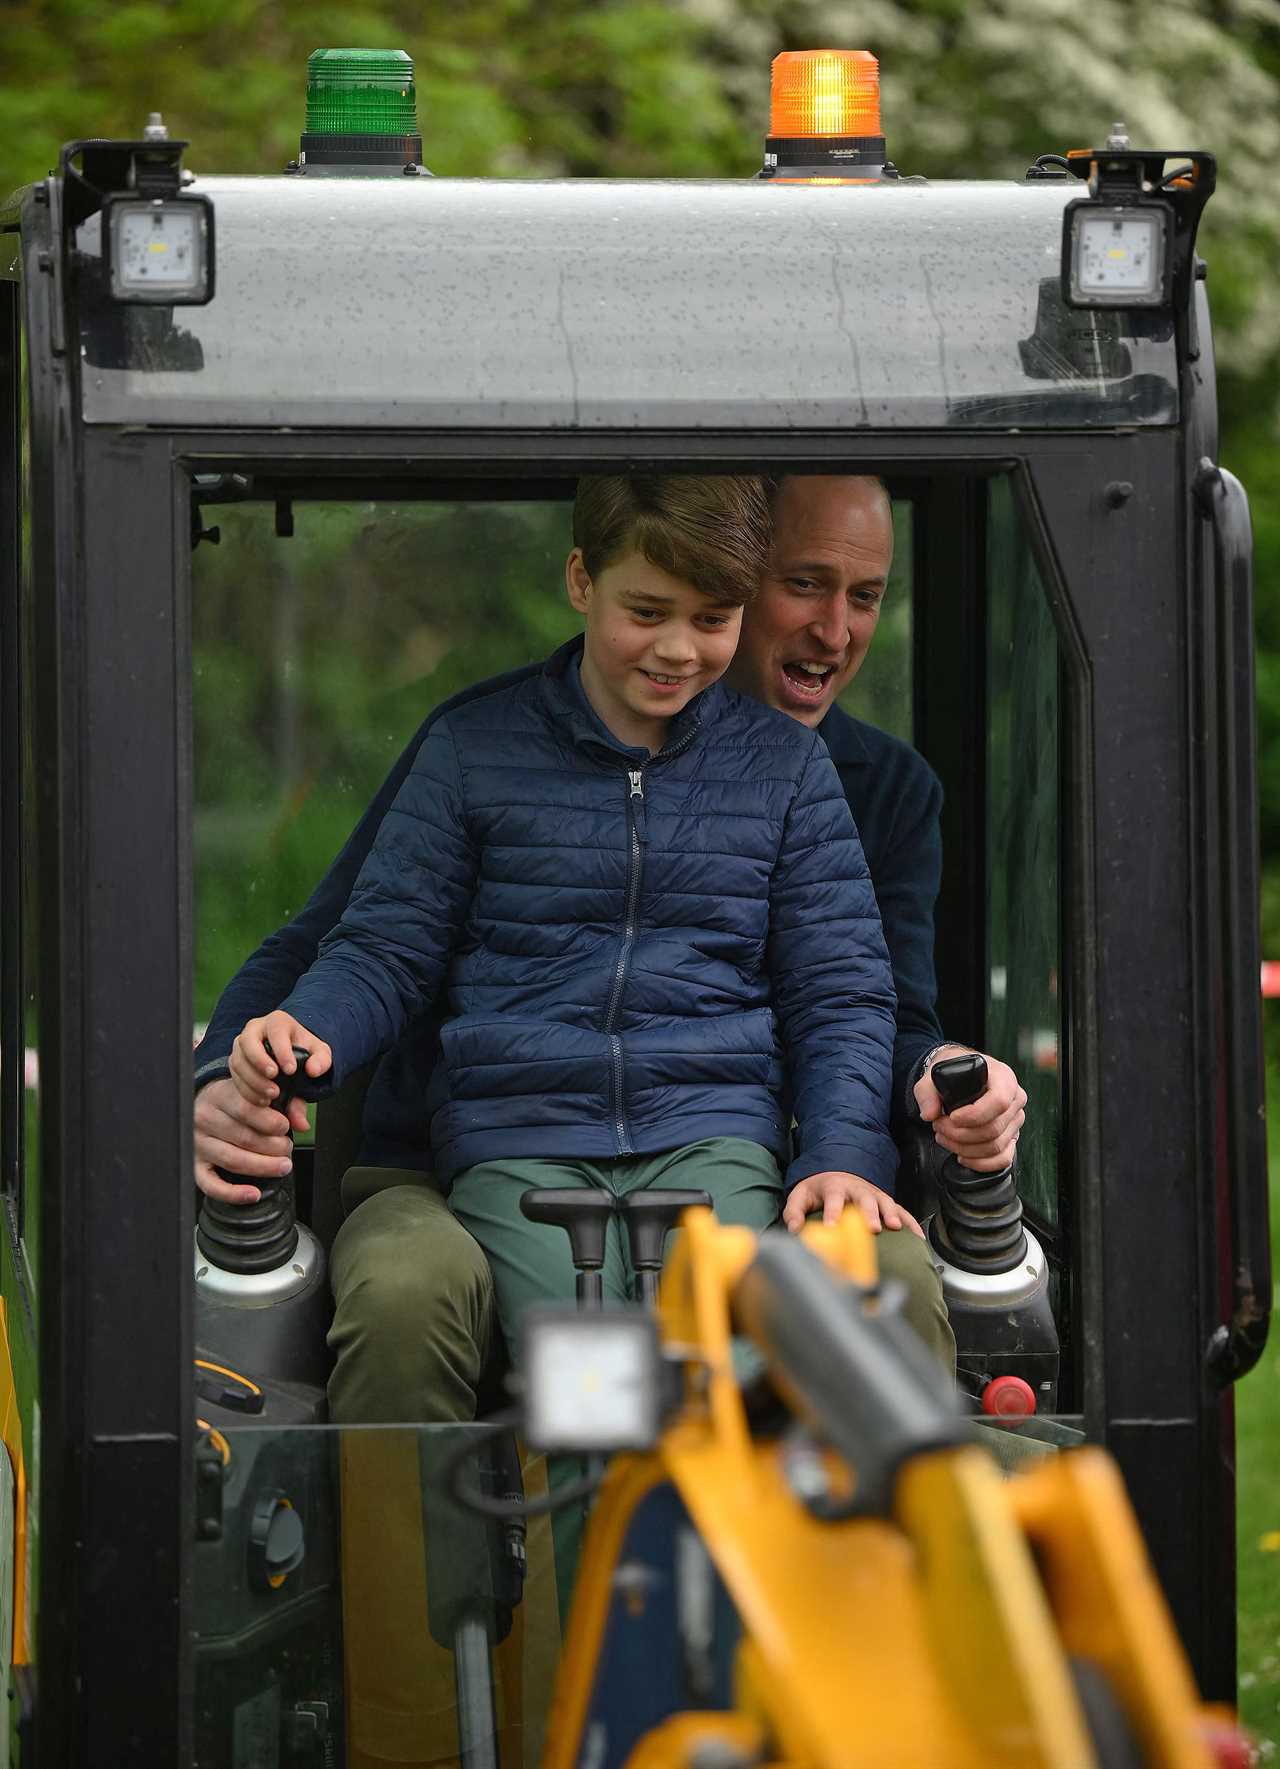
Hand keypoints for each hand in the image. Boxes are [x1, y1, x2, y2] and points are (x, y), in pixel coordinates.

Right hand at [194, 1076, 309, 1204]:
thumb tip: (302, 1124)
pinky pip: (210, 1185)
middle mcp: (205, 1119)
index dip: (272, 1122)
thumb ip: (287, 1103)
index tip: (285, 1127)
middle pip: (244, 1138)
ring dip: (263, 1167)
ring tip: (283, 1166)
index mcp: (220, 1095)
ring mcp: (198, 1144)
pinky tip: (253, 1194)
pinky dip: (233, 1193)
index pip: (247, 1110)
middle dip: (274, 1147)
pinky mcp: (195, 1165)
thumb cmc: (236, 1099)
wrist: (203, 1104)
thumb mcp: (259, 1092)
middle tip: (288, 1148)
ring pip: (233, 1160)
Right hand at [229, 1013, 331, 1108]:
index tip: (291, 1070)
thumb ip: (321, 1061)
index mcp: (277, 1022)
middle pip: (248, 1042)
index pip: (276, 1031)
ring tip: (270, 1096)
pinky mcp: (236, 1061)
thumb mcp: (319, 1053)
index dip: (282, 1050)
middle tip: (274, 1084)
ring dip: (252, 1081)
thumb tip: (313, 1070)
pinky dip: (247, 1090)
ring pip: (238, 1061)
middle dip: (259, 1063)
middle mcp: (254, 1029)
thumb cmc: (305, 1050)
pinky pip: (235, 1075)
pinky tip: (262, 1101)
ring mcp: (242, 1045)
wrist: (292, 1054)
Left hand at [782, 1171, 923, 1237]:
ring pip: (885, 1202)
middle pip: (864, 1198)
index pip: (833, 1199)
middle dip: (869, 1212)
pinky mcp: (885, 1202)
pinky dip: (910, 1223)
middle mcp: (856, 1188)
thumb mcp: (800, 1195)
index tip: (831, 1228)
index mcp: (834, 1186)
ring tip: (896, 1227)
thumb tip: (795, 1229)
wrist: (836, 1172)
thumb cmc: (818, 1189)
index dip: (832, 1213)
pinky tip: (918, 1237)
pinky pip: (900, 1210)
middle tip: (872, 1227)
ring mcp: (873, 1194)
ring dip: (892, 1214)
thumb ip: (794, 1212)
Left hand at [914, 1045, 1025, 1173]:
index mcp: (1003, 1077)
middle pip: (994, 1128)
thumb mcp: (934, 1075)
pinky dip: (981, 1163)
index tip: (952, 1117)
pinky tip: (962, 1156)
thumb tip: (930, 1114)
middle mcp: (1015, 1099)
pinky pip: (1003, 1158)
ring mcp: (1015, 1120)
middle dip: (960, 1134)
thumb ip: (927, 1092)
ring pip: (995, 1146)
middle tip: (938, 1126)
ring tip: (944, 1137)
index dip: (974, 1115)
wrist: (960, 1078)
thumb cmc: (953, 1073)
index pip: (999, 1101)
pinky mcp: (1011, 1137)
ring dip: (965, 1148)